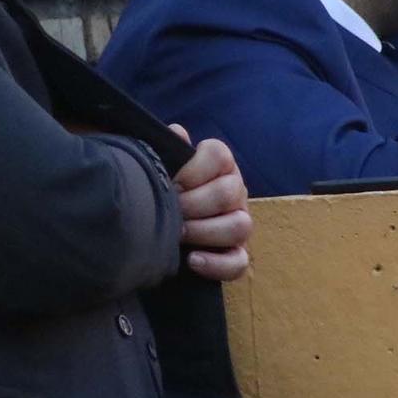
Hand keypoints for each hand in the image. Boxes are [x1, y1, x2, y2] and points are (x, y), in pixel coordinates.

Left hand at [169, 124, 250, 281]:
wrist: (156, 226)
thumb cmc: (164, 189)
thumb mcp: (163, 165)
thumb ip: (169, 148)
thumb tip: (177, 133)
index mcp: (220, 166)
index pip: (220, 155)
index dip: (194, 169)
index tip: (173, 181)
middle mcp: (235, 192)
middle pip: (229, 193)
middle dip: (194, 203)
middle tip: (171, 209)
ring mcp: (239, 224)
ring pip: (241, 226)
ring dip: (205, 232)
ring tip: (178, 234)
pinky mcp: (236, 256)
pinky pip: (239, 263)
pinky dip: (216, 264)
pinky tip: (192, 260)